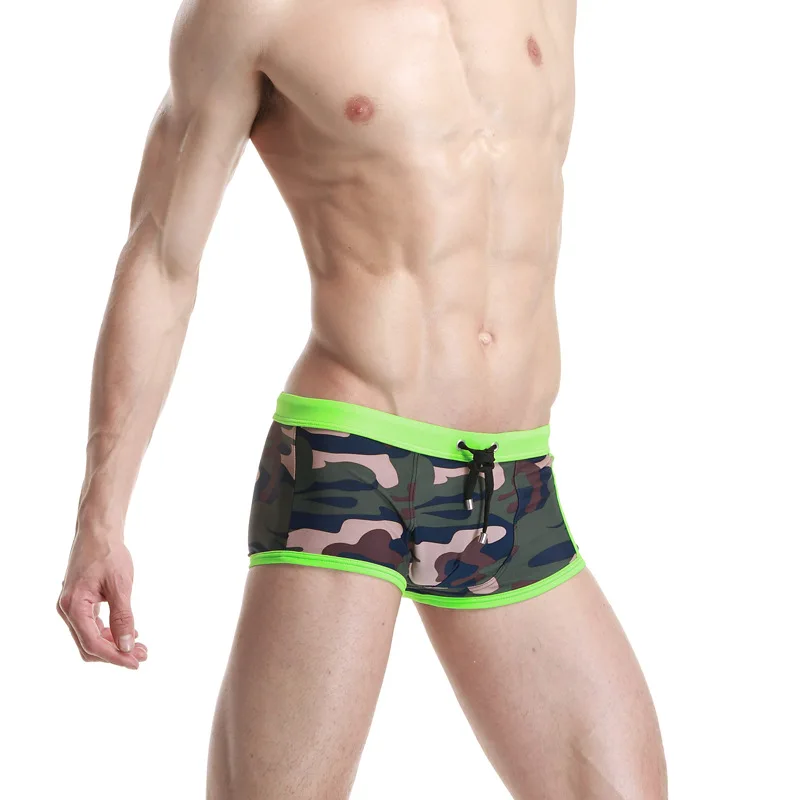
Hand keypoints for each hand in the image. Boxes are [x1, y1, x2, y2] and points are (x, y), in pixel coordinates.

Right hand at [57, 533, 147, 668]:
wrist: (98, 531)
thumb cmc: (109, 554)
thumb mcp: (120, 585)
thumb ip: (123, 617)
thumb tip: (127, 646)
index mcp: (74, 606)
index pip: (92, 643)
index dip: (115, 656)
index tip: (136, 662)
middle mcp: (67, 609)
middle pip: (89, 645)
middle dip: (116, 653)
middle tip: (142, 655)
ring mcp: (71, 606)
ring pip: (90, 637)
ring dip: (114, 644)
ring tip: (139, 646)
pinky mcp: (78, 602)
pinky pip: (90, 625)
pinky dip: (108, 632)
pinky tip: (128, 631)